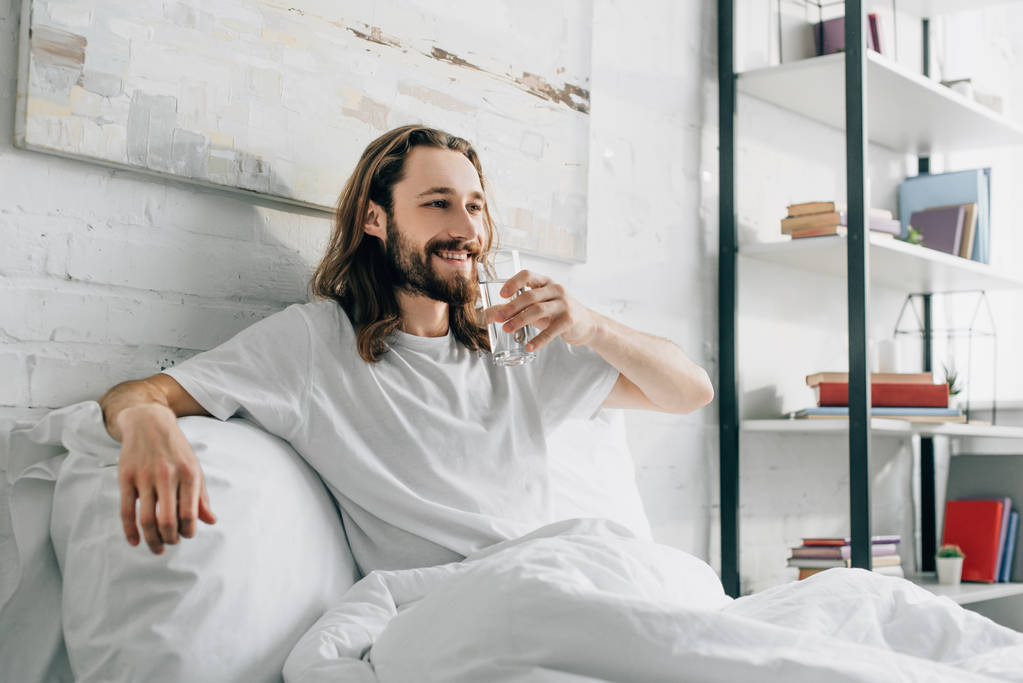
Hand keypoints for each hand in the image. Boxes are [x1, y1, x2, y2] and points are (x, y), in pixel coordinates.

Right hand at [116, 404, 215, 553]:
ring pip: (146, 519)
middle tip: (170, 543)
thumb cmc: (176, 450)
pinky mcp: (125, 478)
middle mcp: (167, 476)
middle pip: (167, 521)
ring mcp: (144, 477)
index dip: (188, 531)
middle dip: (170, 539)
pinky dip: (130, 531)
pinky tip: (134, 541)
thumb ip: (202, 497)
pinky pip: (126, 511)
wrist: (148, 423)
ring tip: (156, 547)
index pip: (189, 514)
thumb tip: (211, 521)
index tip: (186, 535)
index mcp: (188, 474)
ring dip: (151, 539)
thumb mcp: (194, 468)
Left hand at [483, 269, 600, 350]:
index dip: (513, 283)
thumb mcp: (536, 307)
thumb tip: (487, 315)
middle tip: (498, 318)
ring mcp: (564, 304)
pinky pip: (551, 330)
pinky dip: (539, 340)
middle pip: (529, 296)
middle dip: (511, 308)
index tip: (501, 295)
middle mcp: (556, 289)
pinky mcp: (569, 320)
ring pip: (538, 310)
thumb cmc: (555, 313)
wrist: (586, 324)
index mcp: (545, 282)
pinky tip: (529, 347)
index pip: (527, 275)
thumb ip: (514, 309)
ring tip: (507, 330)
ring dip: (520, 321)